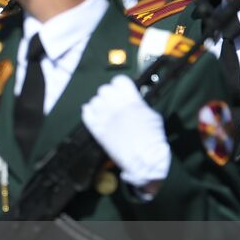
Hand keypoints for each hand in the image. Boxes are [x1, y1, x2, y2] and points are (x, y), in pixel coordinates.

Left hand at [80, 75, 170, 189]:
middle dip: (109, 95)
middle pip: (104, 90)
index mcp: (131, 100)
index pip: (119, 81)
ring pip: (94, 101)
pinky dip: (89, 114)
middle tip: (114, 103)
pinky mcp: (98, 130)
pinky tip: (95, 116)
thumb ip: (140, 106)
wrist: (145, 158)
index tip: (122, 91)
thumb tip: (135, 104)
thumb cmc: (153, 139)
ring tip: (106, 112)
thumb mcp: (152, 116)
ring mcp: (105, 117)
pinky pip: (86, 115)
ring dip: (99, 105)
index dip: (120, 86)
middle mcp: (115, 105)